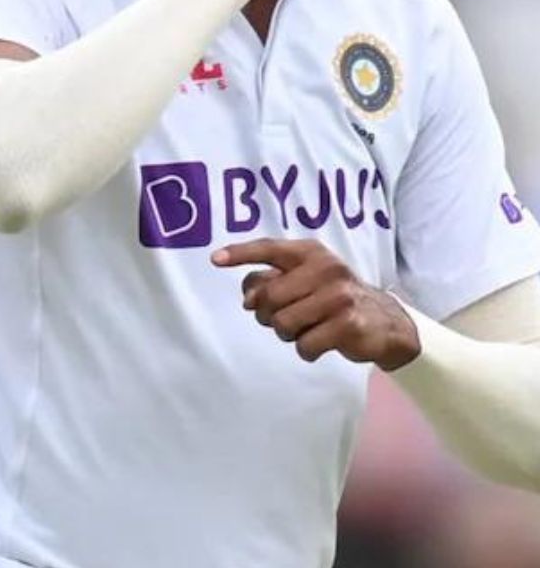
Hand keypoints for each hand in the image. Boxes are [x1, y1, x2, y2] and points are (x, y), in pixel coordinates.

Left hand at [212, 238, 420, 370]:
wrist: (384, 321)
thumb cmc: (331, 298)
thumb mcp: (304, 281)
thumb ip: (271, 281)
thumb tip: (248, 299)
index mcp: (311, 253)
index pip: (269, 249)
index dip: (240, 253)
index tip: (214, 259)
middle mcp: (326, 269)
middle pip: (267, 297)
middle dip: (266, 314)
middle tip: (283, 317)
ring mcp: (338, 296)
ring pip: (282, 323)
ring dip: (287, 333)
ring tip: (306, 328)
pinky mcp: (348, 324)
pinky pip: (304, 345)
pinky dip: (306, 349)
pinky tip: (322, 341)